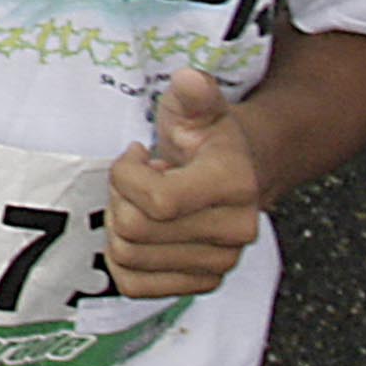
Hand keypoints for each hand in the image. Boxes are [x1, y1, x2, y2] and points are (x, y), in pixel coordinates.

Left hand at [106, 69, 266, 298]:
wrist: (244, 172)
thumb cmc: (212, 138)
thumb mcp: (202, 107)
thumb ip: (194, 94)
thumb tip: (189, 80)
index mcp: (234, 185)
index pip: (156, 200)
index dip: (127, 174)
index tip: (138, 154)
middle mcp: (234, 232)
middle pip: (134, 230)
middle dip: (121, 196)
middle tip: (138, 178)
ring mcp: (220, 263)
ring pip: (128, 257)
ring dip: (121, 224)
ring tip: (144, 201)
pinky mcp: (203, 283)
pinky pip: (135, 285)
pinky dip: (122, 260)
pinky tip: (141, 230)